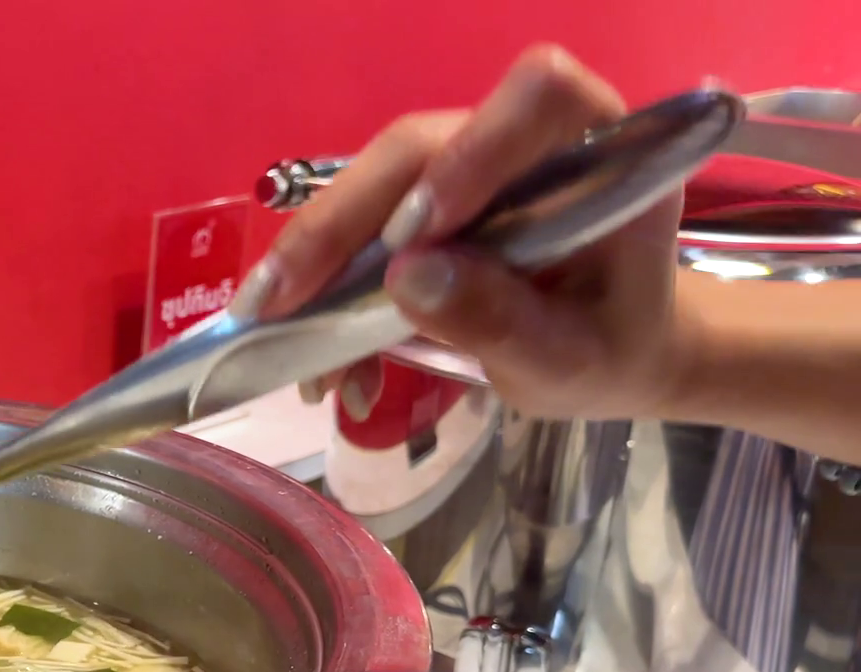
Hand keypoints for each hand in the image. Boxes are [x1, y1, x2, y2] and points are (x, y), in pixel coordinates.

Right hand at [235, 45, 694, 422]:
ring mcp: (462, 167)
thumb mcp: (571, 358)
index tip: (411, 234)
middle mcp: (521, 140)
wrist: (610, 353)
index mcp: (595, 149)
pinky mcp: (418, 201)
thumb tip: (408, 276)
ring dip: (315, 253)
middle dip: (342, 221)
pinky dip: (322, 282)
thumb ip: (500, 319)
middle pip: (416, 147)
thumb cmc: (612, 348)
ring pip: (372, 182)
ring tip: (272, 326)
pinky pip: (357, 224)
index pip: (535, 101)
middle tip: (281, 298)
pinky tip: (313, 350)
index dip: (467, 152)